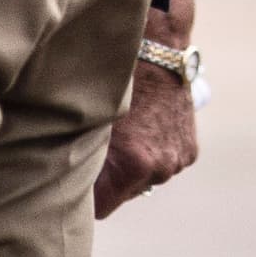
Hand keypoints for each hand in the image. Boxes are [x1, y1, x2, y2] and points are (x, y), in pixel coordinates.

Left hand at [94, 0, 198, 218]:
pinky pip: (165, 161)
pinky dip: (155, 150)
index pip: (102, 209)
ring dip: (136, 163)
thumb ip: (83, 161)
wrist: (157, 47)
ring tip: (127, 131)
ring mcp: (178, 159)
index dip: (88, 195)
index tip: (79, 180)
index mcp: (132, 166)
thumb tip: (65, 186)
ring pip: (146, 177)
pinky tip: (146, 127)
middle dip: (113, 177)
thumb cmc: (113, 82)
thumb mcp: (90, 123)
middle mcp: (159, 168)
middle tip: (103, 147)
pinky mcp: (190, 149)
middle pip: (125, 193)